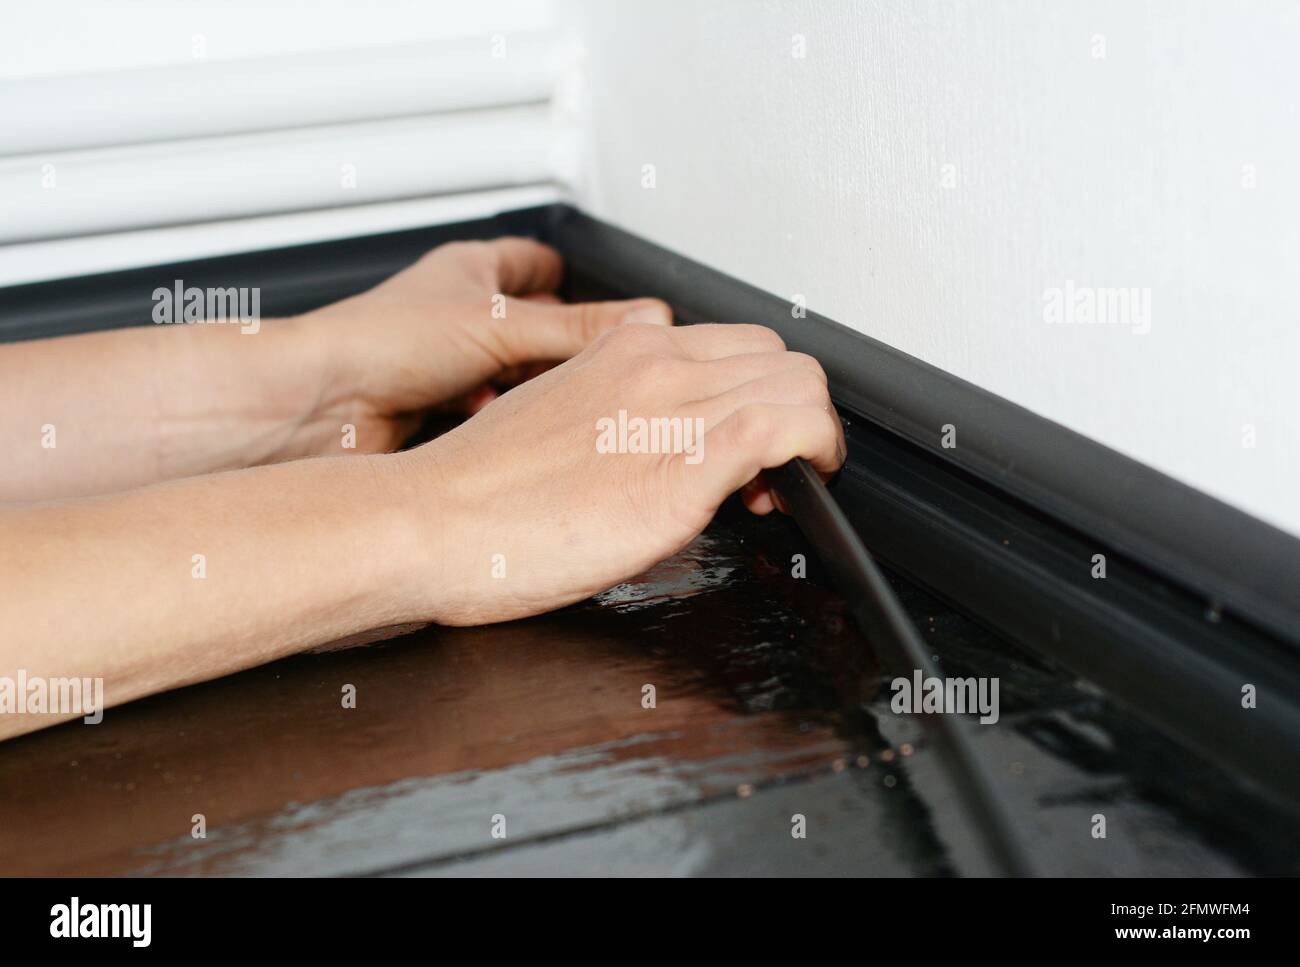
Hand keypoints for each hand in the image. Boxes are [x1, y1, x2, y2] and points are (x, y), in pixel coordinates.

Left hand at [298, 237, 672, 452]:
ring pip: (511, 374)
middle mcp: (457, 314)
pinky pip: (488, 412)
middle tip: (606, 367)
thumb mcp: (501, 325)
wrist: (319, 405)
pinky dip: (504, 419)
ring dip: (534, 389)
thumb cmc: (378, 342)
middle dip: (562, 348)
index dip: (573, 278)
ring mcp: (446, 363)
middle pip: (531, 326)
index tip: (615, 303)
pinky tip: (519, 430)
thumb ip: (580, 327)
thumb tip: (648, 322)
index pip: (535, 262)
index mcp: (470, 271)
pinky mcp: (437, 410)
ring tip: (569, 404)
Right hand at [397, 321, 844, 624]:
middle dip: (793, 410)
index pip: (736, 342)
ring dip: (809, 437)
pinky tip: (780, 495)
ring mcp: (671, 410)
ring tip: (774, 487)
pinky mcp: (683, 467)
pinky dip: (811, 457)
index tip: (748, 438)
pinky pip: (787, 431)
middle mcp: (654, 365)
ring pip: (800, 386)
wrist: (430, 523)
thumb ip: (612, 405)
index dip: (758, 391)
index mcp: (621, 348)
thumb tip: (651, 431)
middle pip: (781, 357)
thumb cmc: (478, 491)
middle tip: (770, 467)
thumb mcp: (553, 416)